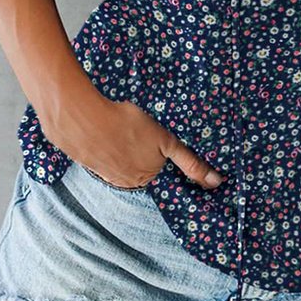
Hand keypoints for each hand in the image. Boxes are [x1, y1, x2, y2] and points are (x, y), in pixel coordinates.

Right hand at [44, 94, 226, 190]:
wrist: (83, 118)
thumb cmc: (127, 126)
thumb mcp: (166, 142)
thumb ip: (190, 163)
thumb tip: (217, 182)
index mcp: (144, 179)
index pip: (161, 171)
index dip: (161, 154)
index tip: (155, 142)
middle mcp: (125, 182)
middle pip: (142, 167)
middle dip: (144, 152)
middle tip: (140, 131)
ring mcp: (104, 172)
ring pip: (123, 160)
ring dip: (125, 148)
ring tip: (125, 130)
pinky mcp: (88, 160)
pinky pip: (104, 154)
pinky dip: (108, 144)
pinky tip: (108, 132)